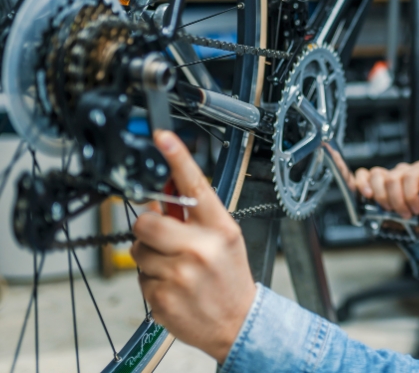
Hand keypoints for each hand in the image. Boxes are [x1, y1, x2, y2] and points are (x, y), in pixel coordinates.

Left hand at [130, 131, 255, 364]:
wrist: (238, 323)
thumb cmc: (229, 276)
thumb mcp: (224, 238)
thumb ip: (195, 215)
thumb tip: (163, 192)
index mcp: (220, 228)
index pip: (195, 186)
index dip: (177, 158)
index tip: (162, 137)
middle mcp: (200, 249)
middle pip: (147, 221)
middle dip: (148, 227)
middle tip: (163, 238)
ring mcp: (179, 275)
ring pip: (138, 251)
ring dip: (150, 257)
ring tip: (174, 267)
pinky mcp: (162, 298)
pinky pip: (139, 278)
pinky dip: (151, 281)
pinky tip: (172, 286)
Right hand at [353, 161, 418, 234]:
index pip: (410, 175)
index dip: (411, 195)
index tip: (415, 210)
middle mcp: (404, 170)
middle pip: (392, 179)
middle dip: (397, 201)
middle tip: (405, 215)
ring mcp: (389, 175)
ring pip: (377, 175)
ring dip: (382, 197)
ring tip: (390, 209)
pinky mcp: (376, 182)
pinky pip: (363, 174)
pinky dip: (362, 184)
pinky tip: (368, 196)